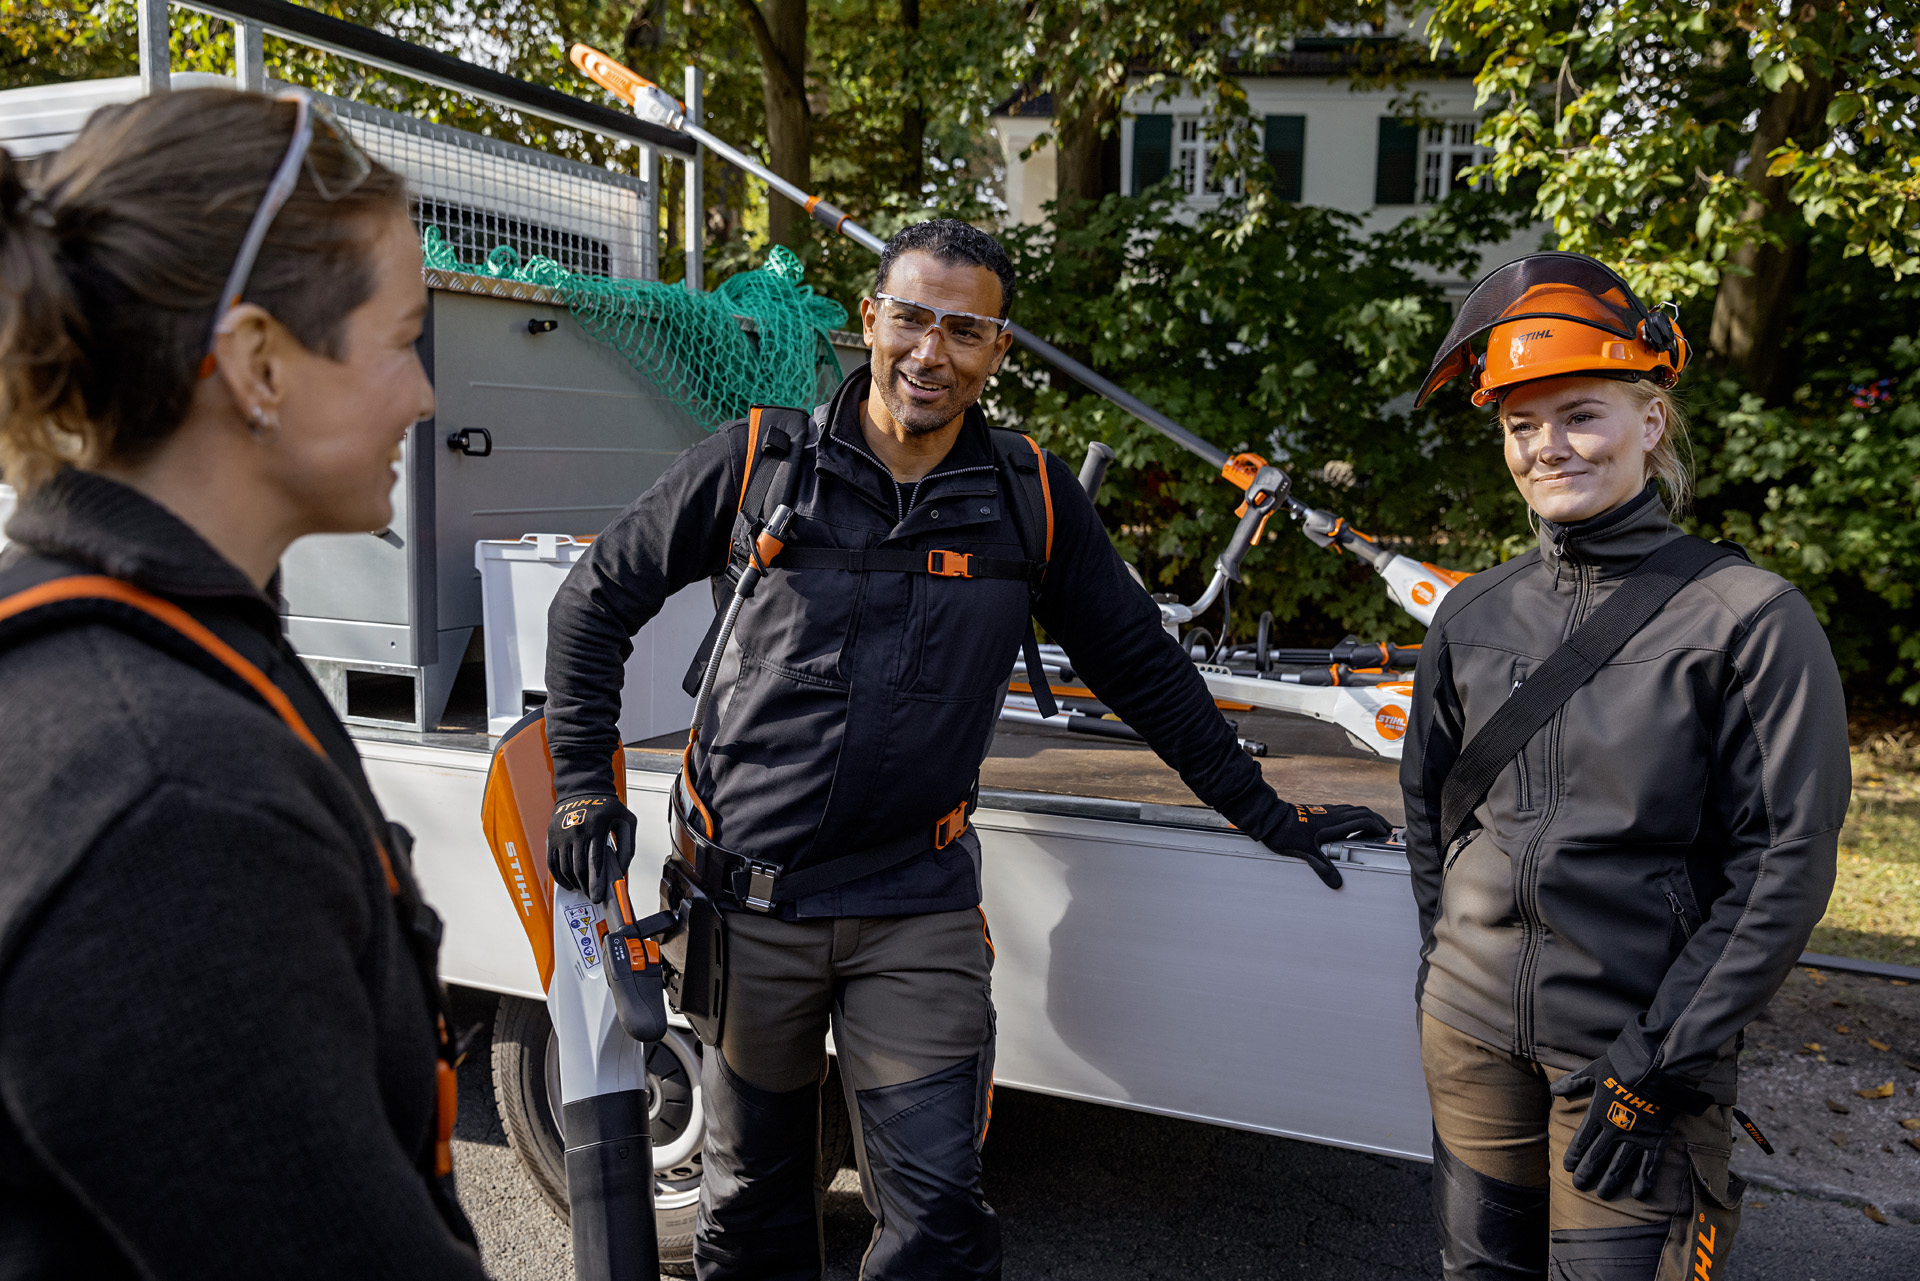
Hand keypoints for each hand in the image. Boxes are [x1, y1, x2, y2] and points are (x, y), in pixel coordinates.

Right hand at [547, 793, 636, 903]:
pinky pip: (552, 863)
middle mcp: (576, 830)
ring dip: (574, 883)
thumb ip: (627, 848)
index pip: (595, 861)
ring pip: (565, 868)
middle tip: (592, 896)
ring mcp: (561, 834)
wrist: (582, 789)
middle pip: (578, 868)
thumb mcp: (626, 822)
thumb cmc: (606, 806)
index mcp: (596, 826)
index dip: (595, 882)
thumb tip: (621, 872)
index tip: (597, 897)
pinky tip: (568, 883)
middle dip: (586, 886)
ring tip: (583, 889)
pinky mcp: (551, 836)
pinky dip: (559, 877)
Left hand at [1263, 803, 1392, 889]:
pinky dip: (1354, 816)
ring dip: (1366, 816)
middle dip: (1377, 820)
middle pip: (1363, 812)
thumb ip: (1323, 869)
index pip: (1364, 820)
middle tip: (1387, 829)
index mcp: (1334, 822)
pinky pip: (1343, 811)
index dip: (1378, 826)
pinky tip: (1350, 826)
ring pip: (1353, 810)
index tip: (1387, 834)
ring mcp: (1326, 811)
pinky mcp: (1319, 811)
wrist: (1270, 818)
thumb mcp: (1306, 853)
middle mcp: (1333, 814)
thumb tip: (1336, 883)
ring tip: (1373, 826)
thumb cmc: (1286, 833)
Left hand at [1552, 1053, 1707, 1200]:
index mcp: (1599, 1114)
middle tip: (1580, 1186)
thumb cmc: (1625, 1067)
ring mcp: (1637, 1138)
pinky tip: (1638, 1194)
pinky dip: (1644, 1180)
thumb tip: (1553, 1090)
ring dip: (1611, 1182)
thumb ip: (1575, 1082)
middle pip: (1597, 1157)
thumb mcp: (1595, 1070)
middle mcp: (1615, 1130)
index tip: (1568, 1168)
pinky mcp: (1657, 1140)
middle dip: (1587, 1173)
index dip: (1574, 1156)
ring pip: (1621, 1166)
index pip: (1582, 1141)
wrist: (1658, 1068)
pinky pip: (1650, 1166)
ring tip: (1603, 1195)